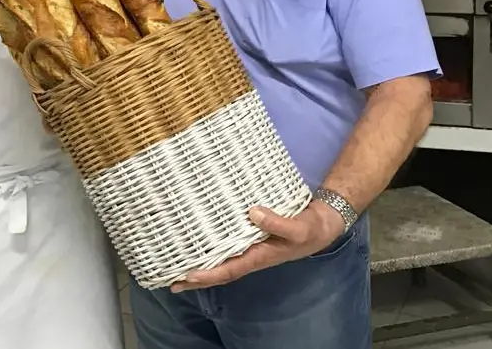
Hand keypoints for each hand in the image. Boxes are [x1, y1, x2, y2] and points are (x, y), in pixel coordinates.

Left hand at [170, 200, 345, 291]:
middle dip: (196, 277)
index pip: (229, 270)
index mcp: (259, 257)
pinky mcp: (251, 234)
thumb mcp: (297, 228)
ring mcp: (250, 246)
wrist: (321, 223)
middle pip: (219, 270)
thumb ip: (277, 223)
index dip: (208, 274)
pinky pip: (227, 243)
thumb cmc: (309, 229)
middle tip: (170, 278)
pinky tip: (199, 240)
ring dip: (200, 262)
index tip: (187, 275)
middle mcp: (251, 255)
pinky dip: (211, 245)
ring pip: (221, 258)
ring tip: (176, 262)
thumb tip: (252, 213)